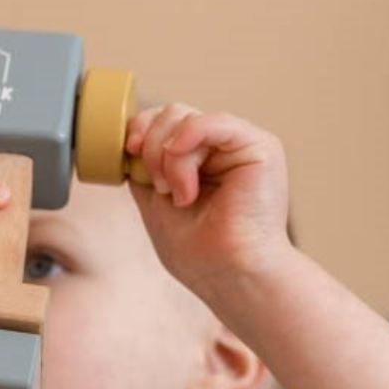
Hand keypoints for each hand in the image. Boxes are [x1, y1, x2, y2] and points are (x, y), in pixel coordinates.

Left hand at [123, 103, 294, 296]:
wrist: (227, 274)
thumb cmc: (197, 250)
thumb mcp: (154, 200)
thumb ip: (145, 167)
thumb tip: (130, 139)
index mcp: (198, 158)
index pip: (163, 120)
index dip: (140, 128)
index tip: (129, 152)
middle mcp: (220, 146)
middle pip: (171, 113)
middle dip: (152, 149)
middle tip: (161, 189)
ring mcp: (239, 144)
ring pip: (185, 118)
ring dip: (169, 159)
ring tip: (180, 195)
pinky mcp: (259, 146)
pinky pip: (214, 121)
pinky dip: (188, 143)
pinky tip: (186, 180)